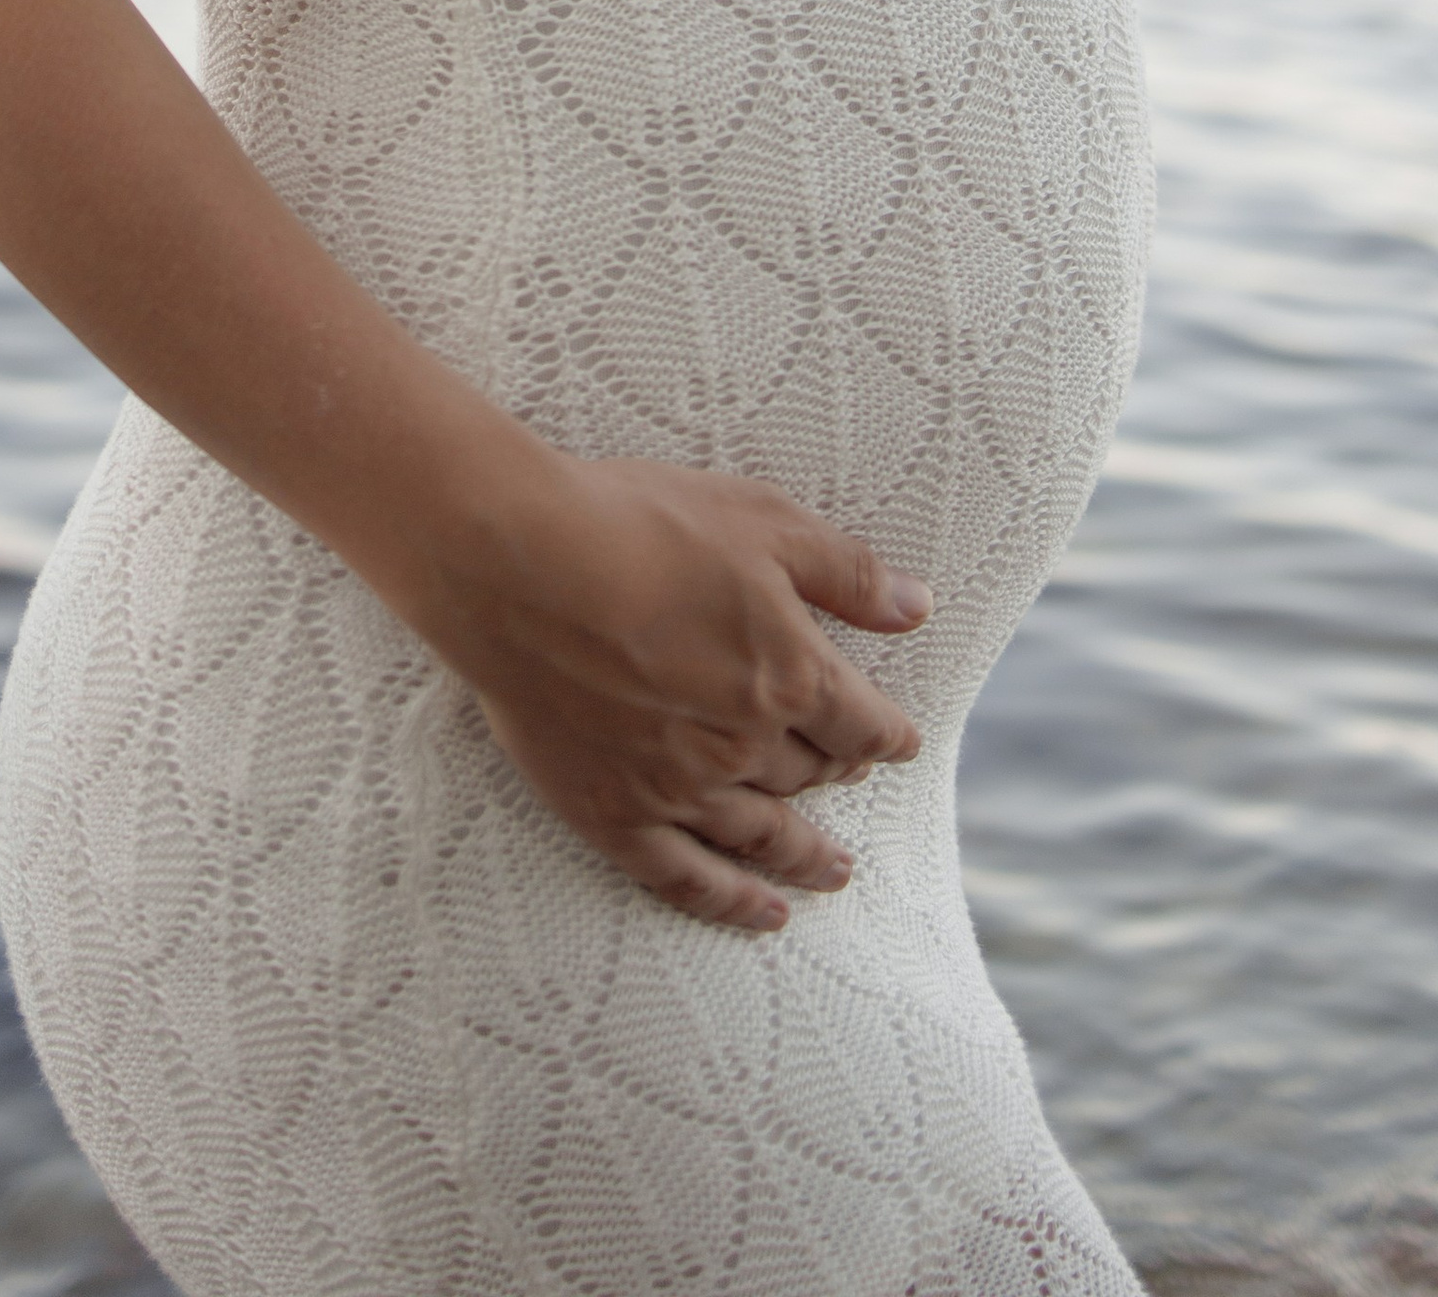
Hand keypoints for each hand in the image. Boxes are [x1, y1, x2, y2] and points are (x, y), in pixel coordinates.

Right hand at [405, 447, 932, 932]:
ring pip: (762, 834)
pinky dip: (732, 903)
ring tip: (834, 873)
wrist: (517, 563)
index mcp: (791, 674)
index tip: (901, 743)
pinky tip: (763, 916)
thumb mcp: (763, 521)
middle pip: (811, 774)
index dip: (887, 733)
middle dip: (839, 776)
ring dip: (805, 856)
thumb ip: (848, 573)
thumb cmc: (640, 526)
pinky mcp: (614, 813)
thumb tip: (920, 607)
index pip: (861, 721)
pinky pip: (686, 878)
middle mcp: (745, 744)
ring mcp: (678, 788)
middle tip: (851, 782)